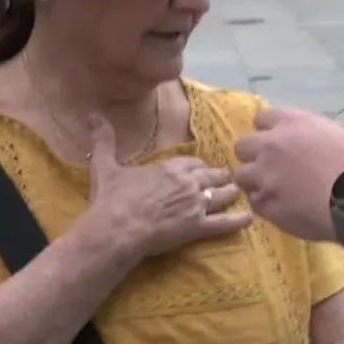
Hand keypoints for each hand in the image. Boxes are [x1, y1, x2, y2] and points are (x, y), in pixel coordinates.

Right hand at [85, 116, 250, 258]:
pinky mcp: (198, 228)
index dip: (199, 167)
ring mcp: (196, 205)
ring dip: (231, 193)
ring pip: (222, 195)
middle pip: (213, 176)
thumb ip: (103, 139)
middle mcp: (188, 182)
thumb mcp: (104, 165)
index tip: (203, 169)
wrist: (116, 228)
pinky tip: (250, 219)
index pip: (193, 162)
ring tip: (238, 193)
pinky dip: (238, 221)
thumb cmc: (110, 198)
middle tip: (226, 179)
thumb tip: (92, 114)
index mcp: (170, 167)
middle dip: (220, 177)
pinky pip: (225, 223)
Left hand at [235, 108, 343, 242]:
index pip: (262, 118)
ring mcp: (264, 176)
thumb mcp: (332, 133)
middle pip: (242, 146)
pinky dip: (266, 204)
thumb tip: (297, 142)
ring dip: (256, 182)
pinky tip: (284, 208)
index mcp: (290, 123)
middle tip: (269, 168)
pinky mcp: (265, 203)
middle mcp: (270, 145)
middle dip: (252, 156)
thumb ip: (306, 133)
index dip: (268, 131)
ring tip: (275, 192)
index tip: (276, 142)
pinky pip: (255, 202)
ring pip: (242, 176)